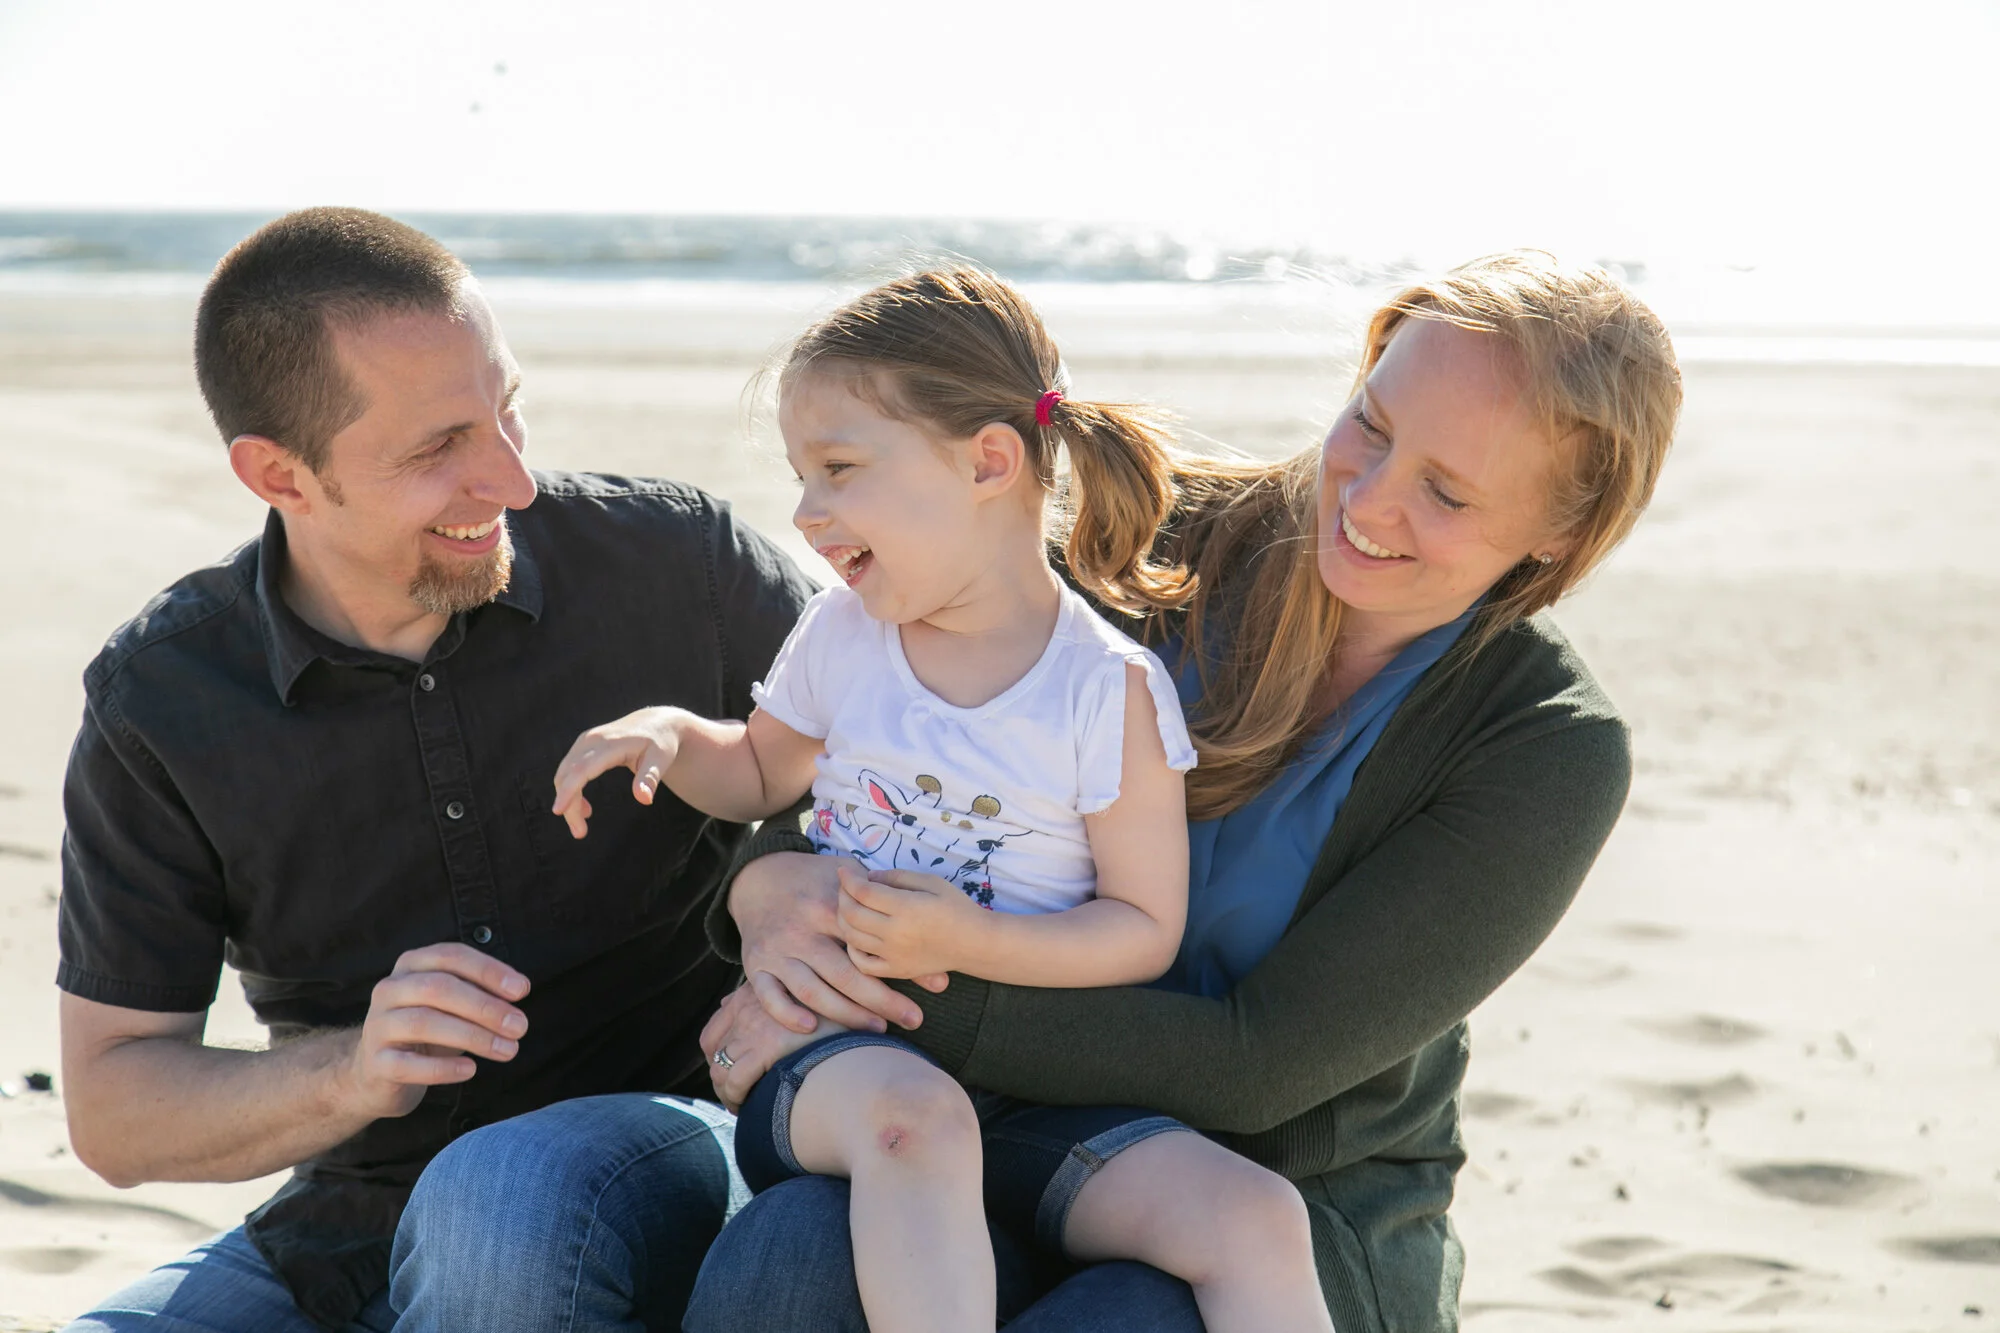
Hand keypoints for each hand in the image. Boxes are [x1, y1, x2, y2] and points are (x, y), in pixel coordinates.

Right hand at [341, 944, 530, 1120]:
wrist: (379, 1071)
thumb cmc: (429, 1029)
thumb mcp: (454, 1004)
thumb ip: (481, 992)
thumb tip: (518, 990)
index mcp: (412, 964)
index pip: (451, 956)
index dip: (489, 971)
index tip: (522, 990)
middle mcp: (389, 989)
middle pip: (439, 988)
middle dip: (485, 1006)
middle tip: (520, 1026)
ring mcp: (378, 1025)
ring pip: (424, 1023)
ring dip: (473, 1036)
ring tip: (508, 1050)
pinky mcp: (375, 1062)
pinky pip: (407, 1064)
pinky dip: (442, 1067)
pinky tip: (470, 1069)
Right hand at [550, 706, 684, 838]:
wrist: (656, 723)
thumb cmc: (660, 742)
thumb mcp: (661, 759)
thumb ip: (651, 778)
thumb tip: (644, 800)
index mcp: (610, 743)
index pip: (582, 769)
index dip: (568, 790)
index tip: (558, 811)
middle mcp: (591, 740)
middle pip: (568, 775)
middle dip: (568, 805)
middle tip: (580, 833)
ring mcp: (585, 741)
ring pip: (565, 774)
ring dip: (568, 800)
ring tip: (582, 826)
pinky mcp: (583, 746)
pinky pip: (569, 771)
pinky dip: (571, 791)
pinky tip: (585, 809)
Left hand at [698, 983, 837, 1110]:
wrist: (855, 1034)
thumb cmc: (828, 1024)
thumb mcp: (796, 1001)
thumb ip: (763, 1002)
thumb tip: (728, 1003)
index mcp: (754, 993)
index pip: (716, 1026)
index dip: (717, 1053)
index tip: (728, 1072)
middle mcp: (750, 1005)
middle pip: (715, 1049)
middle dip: (720, 1076)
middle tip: (734, 1095)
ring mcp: (756, 1027)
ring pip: (721, 1067)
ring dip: (726, 1091)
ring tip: (740, 1105)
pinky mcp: (766, 1048)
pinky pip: (735, 1080)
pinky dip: (736, 1097)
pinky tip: (745, 1108)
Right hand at [732, 852, 937, 1034]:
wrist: (760, 878)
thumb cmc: (816, 882)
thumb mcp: (855, 883)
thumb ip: (891, 912)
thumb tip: (929, 955)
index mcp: (827, 908)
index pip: (867, 944)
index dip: (899, 971)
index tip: (930, 992)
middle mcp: (801, 931)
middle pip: (843, 973)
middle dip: (880, 1001)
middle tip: (912, 1020)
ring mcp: (777, 951)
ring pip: (811, 989)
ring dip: (844, 1014)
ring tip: (876, 1028)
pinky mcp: (755, 966)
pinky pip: (768, 996)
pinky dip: (786, 1014)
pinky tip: (811, 1028)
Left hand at [836, 863, 984, 979]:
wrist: (975, 943)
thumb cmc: (956, 907)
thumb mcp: (932, 882)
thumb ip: (898, 877)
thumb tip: (868, 877)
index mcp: (906, 908)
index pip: (863, 892)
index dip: (848, 879)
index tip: (844, 870)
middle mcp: (895, 933)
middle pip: (851, 914)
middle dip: (842, 896)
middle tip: (846, 887)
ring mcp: (894, 955)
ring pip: (851, 937)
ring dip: (843, 919)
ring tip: (849, 907)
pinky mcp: (896, 971)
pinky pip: (862, 963)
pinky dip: (852, 949)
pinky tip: (857, 936)